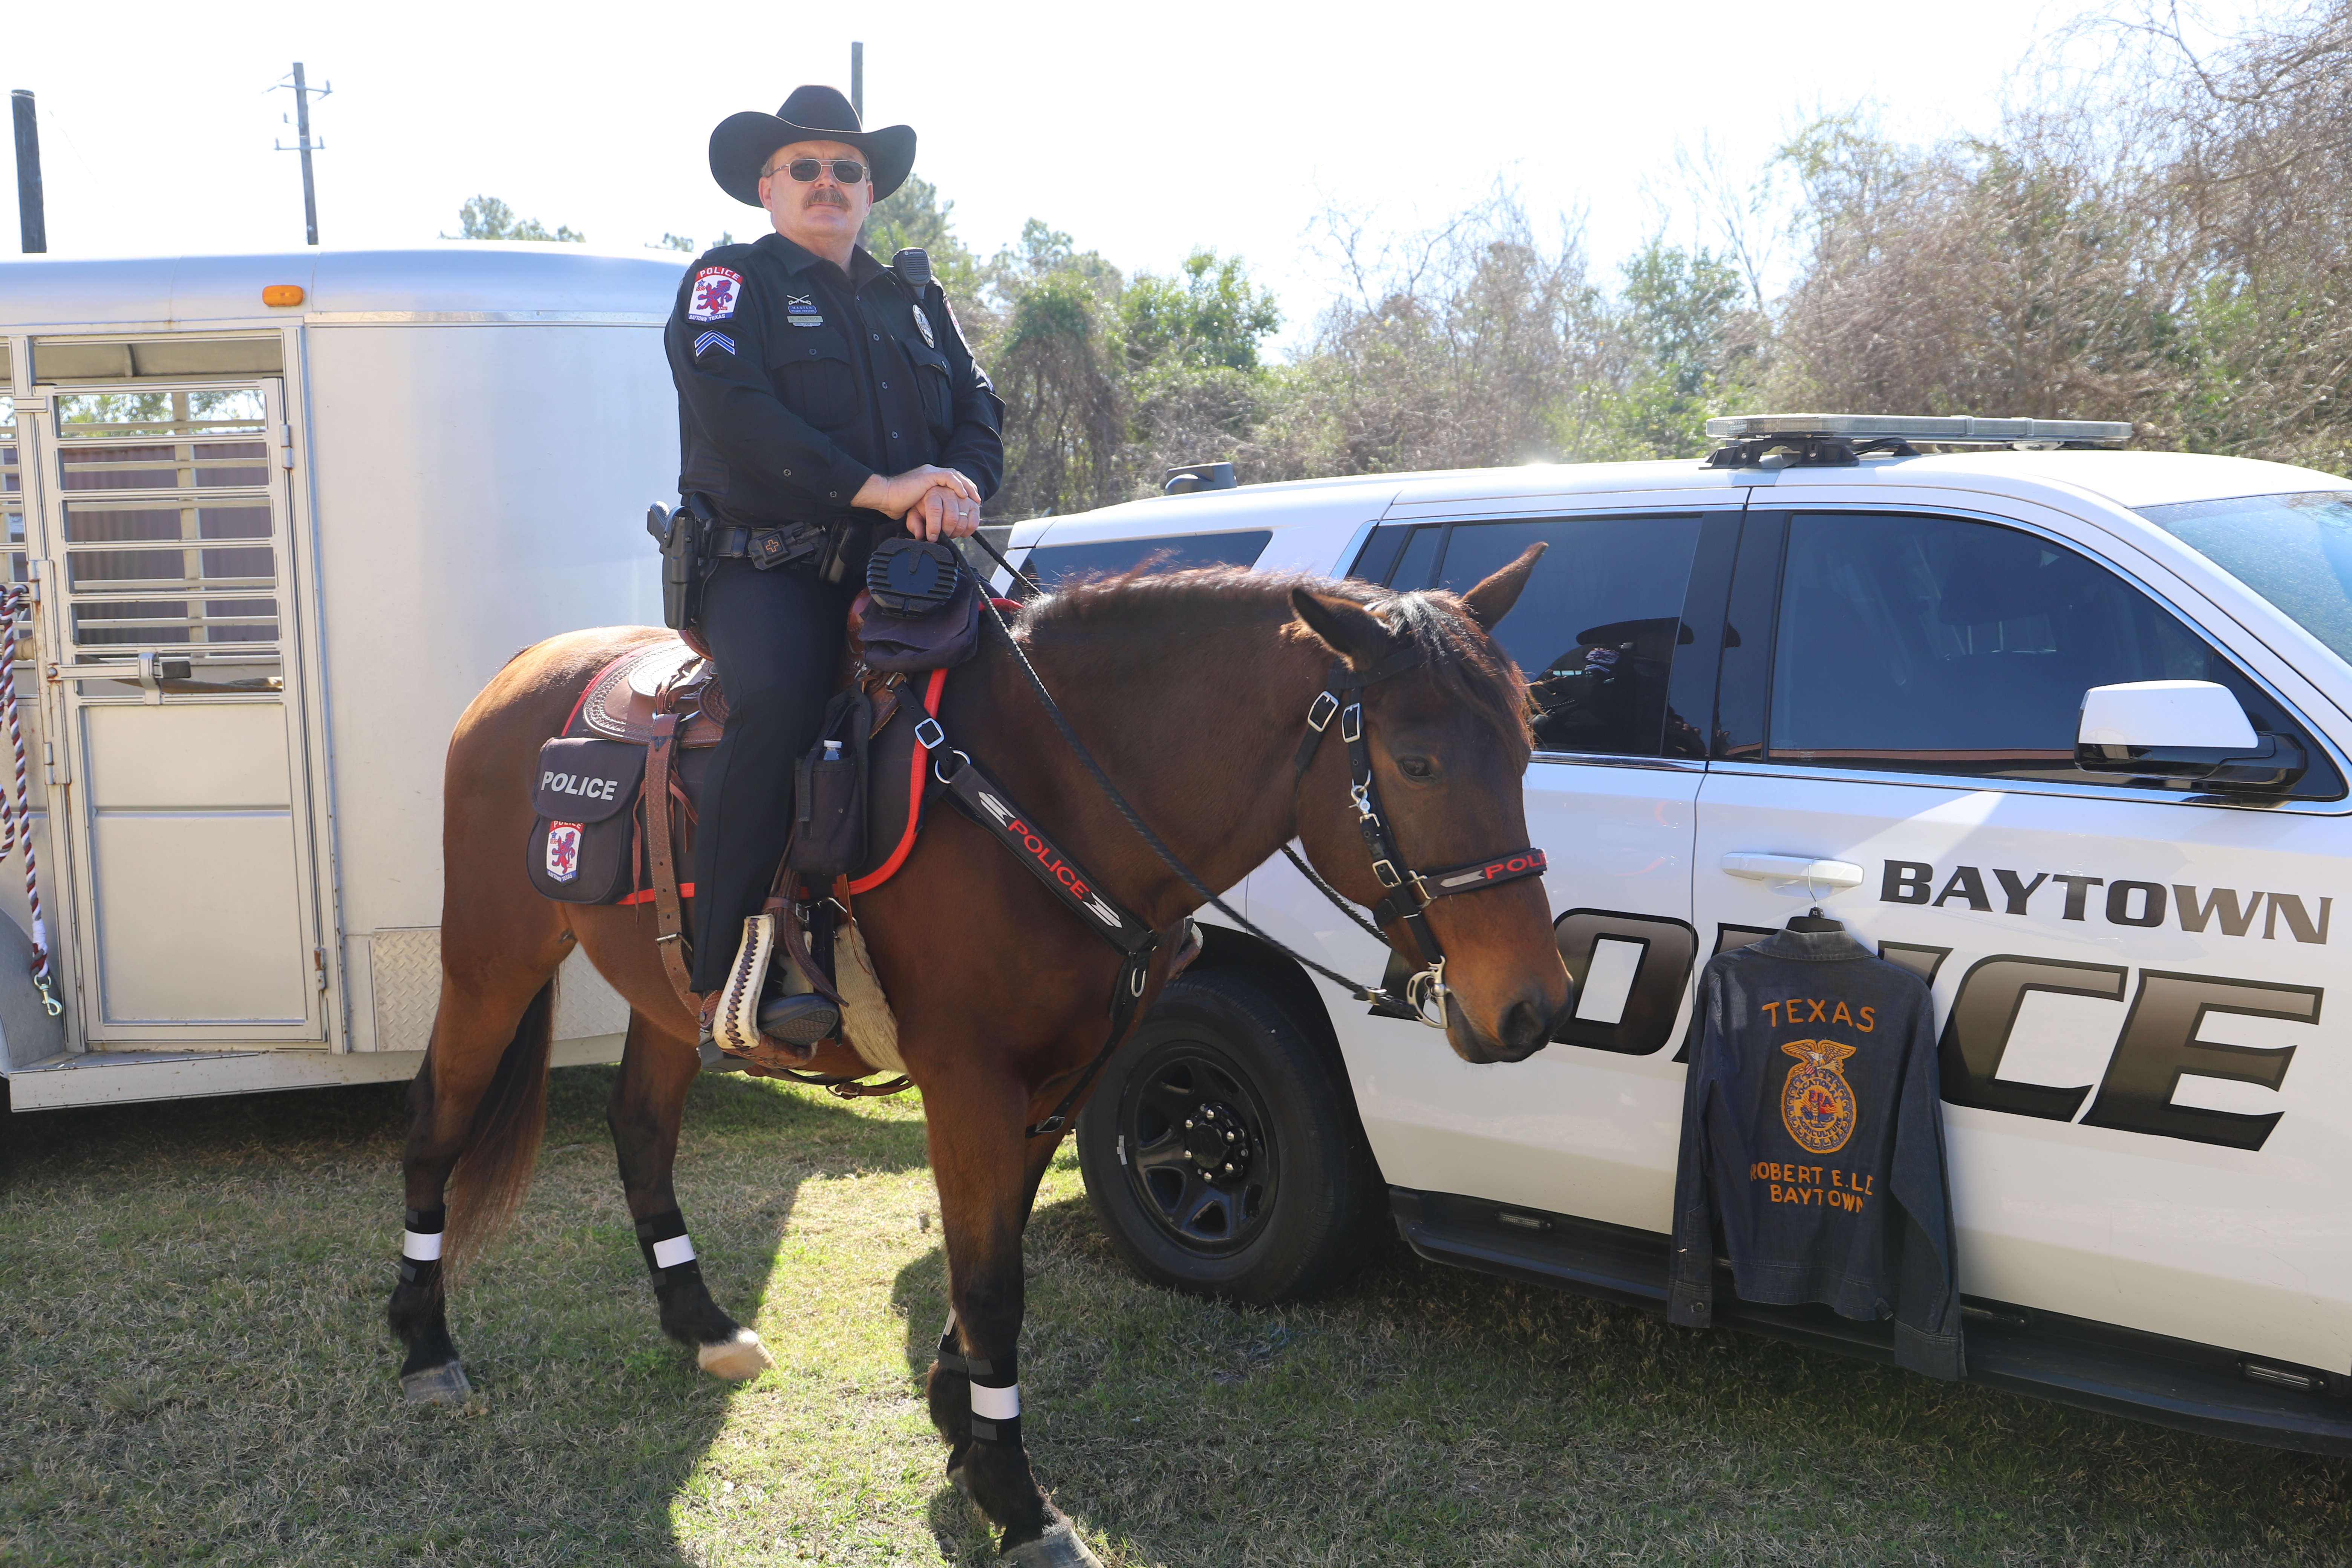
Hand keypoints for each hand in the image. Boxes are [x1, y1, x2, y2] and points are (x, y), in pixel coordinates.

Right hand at [852, 464, 978, 520]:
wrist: (885, 497)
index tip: (971, 504)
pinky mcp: (928, 475)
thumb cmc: (896, 504)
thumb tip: (925, 534)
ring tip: (974, 499)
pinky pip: (948, 477)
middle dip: (969, 488)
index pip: (951, 482)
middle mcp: (931, 475)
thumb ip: (923, 520)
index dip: (963, 491)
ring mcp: (930, 473)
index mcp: (929, 481)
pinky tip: (963, 495)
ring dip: (966, 487)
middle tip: (977, 501)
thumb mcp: (916, 513)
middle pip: (957, 477)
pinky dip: (958, 485)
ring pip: (955, 476)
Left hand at [909, 484, 981, 540]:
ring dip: (955, 533)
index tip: (932, 538)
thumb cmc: (925, 506)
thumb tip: (919, 535)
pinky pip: (974, 522)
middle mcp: (949, 492)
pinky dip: (967, 531)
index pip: (935, 510)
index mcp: (933, 493)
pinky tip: (960, 532)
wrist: (939, 497)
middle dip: (945, 532)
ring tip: (949, 533)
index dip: (934, 527)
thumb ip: (914, 523)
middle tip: (941, 535)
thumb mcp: (915, 513)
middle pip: (951, 518)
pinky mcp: (973, 505)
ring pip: (962, 522)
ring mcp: (963, 498)